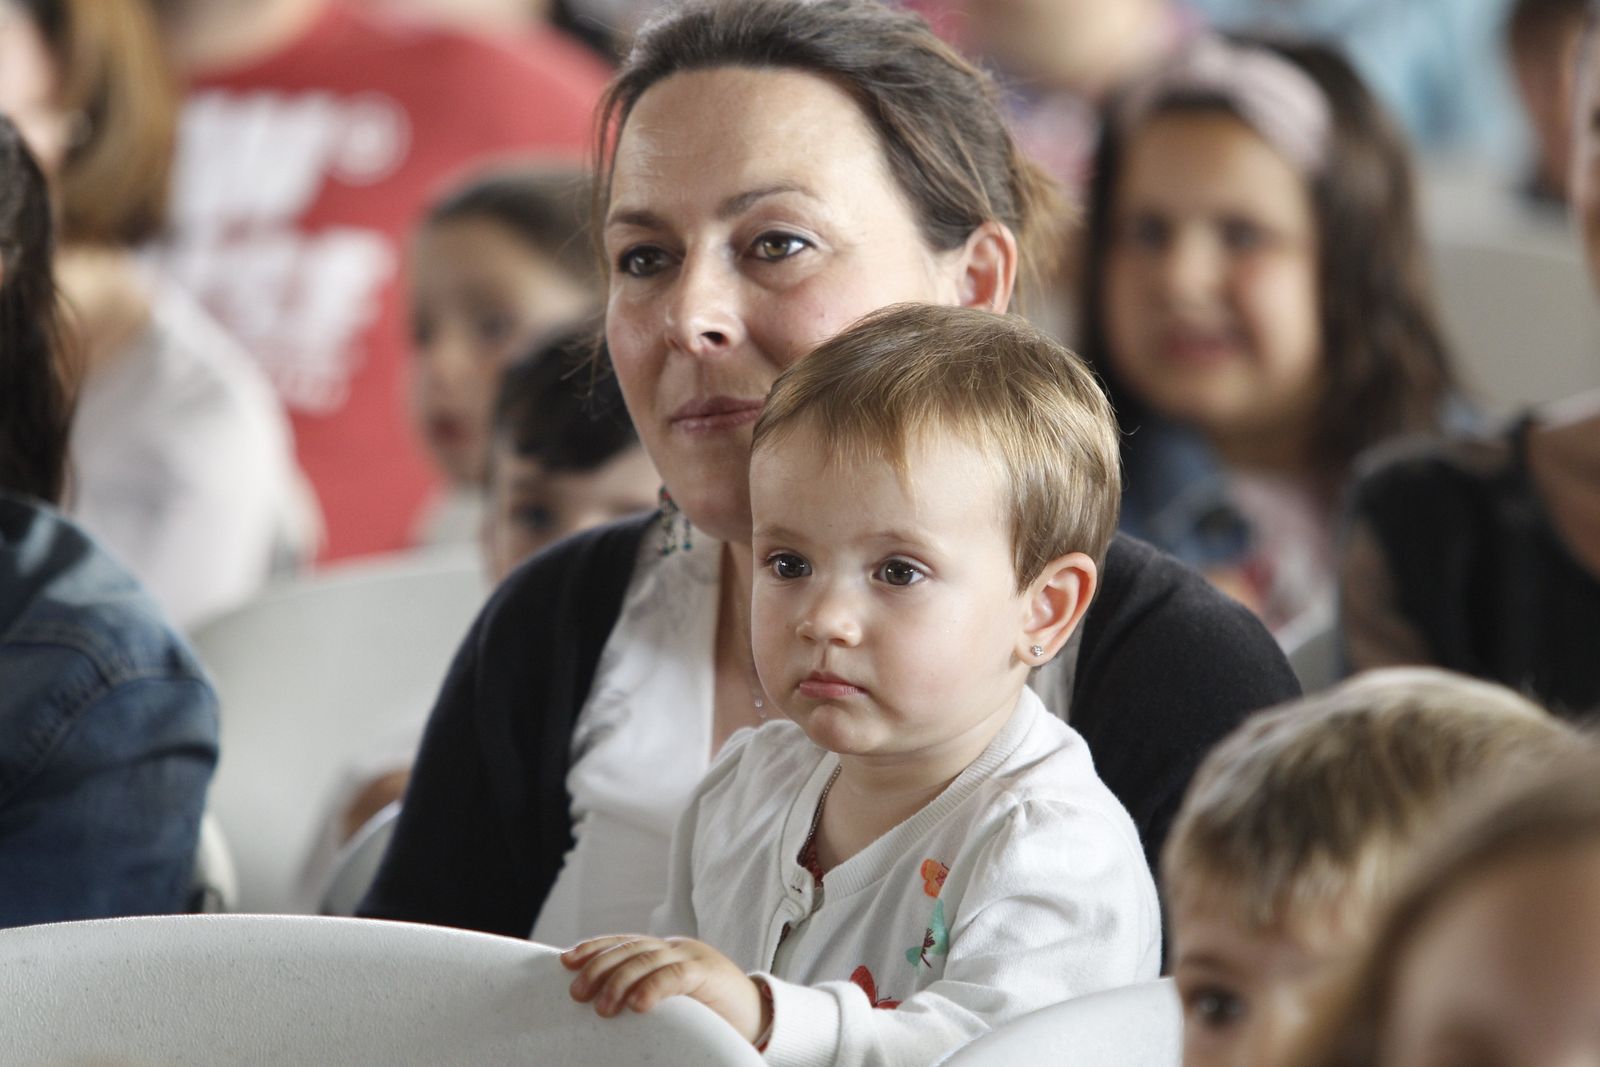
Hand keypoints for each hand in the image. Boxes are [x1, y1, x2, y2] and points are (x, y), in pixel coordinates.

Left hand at [561, 935, 767, 1042]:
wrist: (760, 1020)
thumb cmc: (710, 1016)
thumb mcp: (671, 1003)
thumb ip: (643, 996)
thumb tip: (600, 1009)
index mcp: (664, 952)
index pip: (624, 942)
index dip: (594, 948)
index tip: (565, 961)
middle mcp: (676, 948)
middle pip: (630, 948)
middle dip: (599, 967)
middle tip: (577, 993)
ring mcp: (693, 957)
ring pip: (648, 959)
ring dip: (619, 981)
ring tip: (601, 1007)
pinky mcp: (710, 973)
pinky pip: (676, 976)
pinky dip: (654, 988)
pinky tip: (637, 1005)